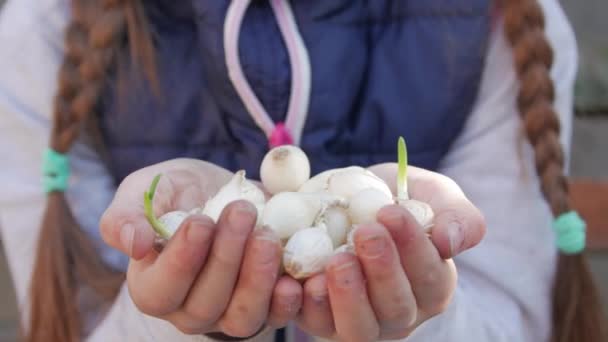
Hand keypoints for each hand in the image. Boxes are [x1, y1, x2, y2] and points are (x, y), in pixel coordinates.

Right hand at [100, 159, 302, 337]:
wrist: (224, 193)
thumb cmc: (179, 193)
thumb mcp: (145, 191)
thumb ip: (127, 215)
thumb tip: (132, 244)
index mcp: (152, 285)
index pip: (160, 290)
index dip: (181, 261)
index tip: (201, 221)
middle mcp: (188, 309)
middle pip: (205, 304)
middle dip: (226, 258)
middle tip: (242, 213)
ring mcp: (228, 314)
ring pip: (242, 317)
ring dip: (257, 277)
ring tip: (268, 235)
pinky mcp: (265, 307)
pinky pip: (277, 315)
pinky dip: (288, 299)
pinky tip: (295, 275)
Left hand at [296, 164, 485, 341]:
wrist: (344, 200)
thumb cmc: (395, 199)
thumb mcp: (431, 195)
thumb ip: (457, 216)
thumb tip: (451, 241)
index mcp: (431, 287)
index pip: (430, 277)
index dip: (413, 247)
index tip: (391, 212)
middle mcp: (398, 313)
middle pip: (396, 309)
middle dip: (382, 271)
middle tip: (366, 232)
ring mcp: (359, 320)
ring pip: (359, 328)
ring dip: (348, 296)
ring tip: (337, 260)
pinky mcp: (321, 319)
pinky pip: (315, 323)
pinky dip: (307, 305)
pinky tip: (301, 279)